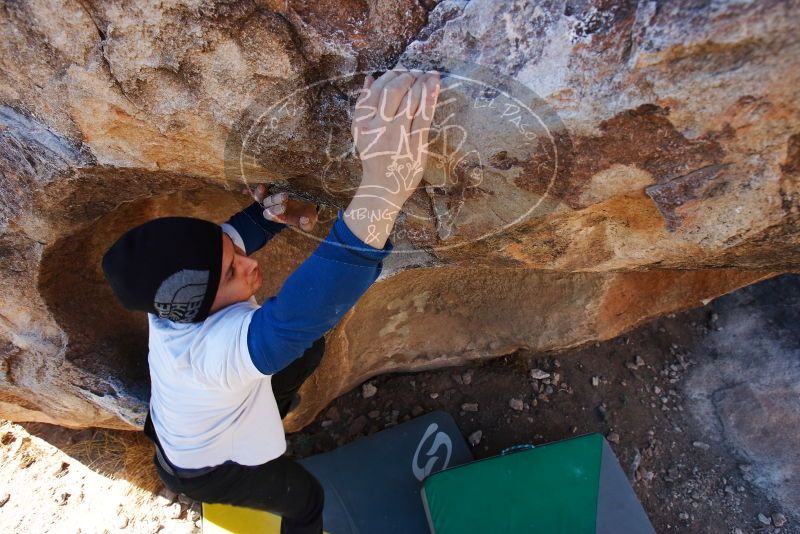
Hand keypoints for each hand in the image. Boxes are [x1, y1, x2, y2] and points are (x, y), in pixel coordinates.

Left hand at [242, 184, 317, 230]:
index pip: (271, 215)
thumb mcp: (310, 219)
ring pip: (259, 196)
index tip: (284, 207)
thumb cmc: (306, 213)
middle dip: (274, 200)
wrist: (306, 201)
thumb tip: (305, 220)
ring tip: (262, 187)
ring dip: (259, 192)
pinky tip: (253, 183)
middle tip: (285, 196)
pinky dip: (255, 186)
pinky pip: (260, 186)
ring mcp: (269, 195)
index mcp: (278, 216)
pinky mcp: (270, 186)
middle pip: (267, 204)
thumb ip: (307, 224)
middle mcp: (271, 206)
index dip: (275, 212)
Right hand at [351, 68, 440, 206]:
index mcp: (362, 123)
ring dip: (422, 83)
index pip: (376, 91)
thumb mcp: (360, 131)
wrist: (382, 188)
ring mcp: (398, 136)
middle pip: (393, 92)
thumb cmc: (374, 157)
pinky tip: (435, 86)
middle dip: (407, 77)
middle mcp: (378, 128)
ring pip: (410, 101)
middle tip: (417, 72)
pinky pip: (424, 116)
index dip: (390, 76)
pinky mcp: (415, 144)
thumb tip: (369, 78)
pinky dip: (430, 98)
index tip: (400, 70)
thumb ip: (363, 105)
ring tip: (430, 74)